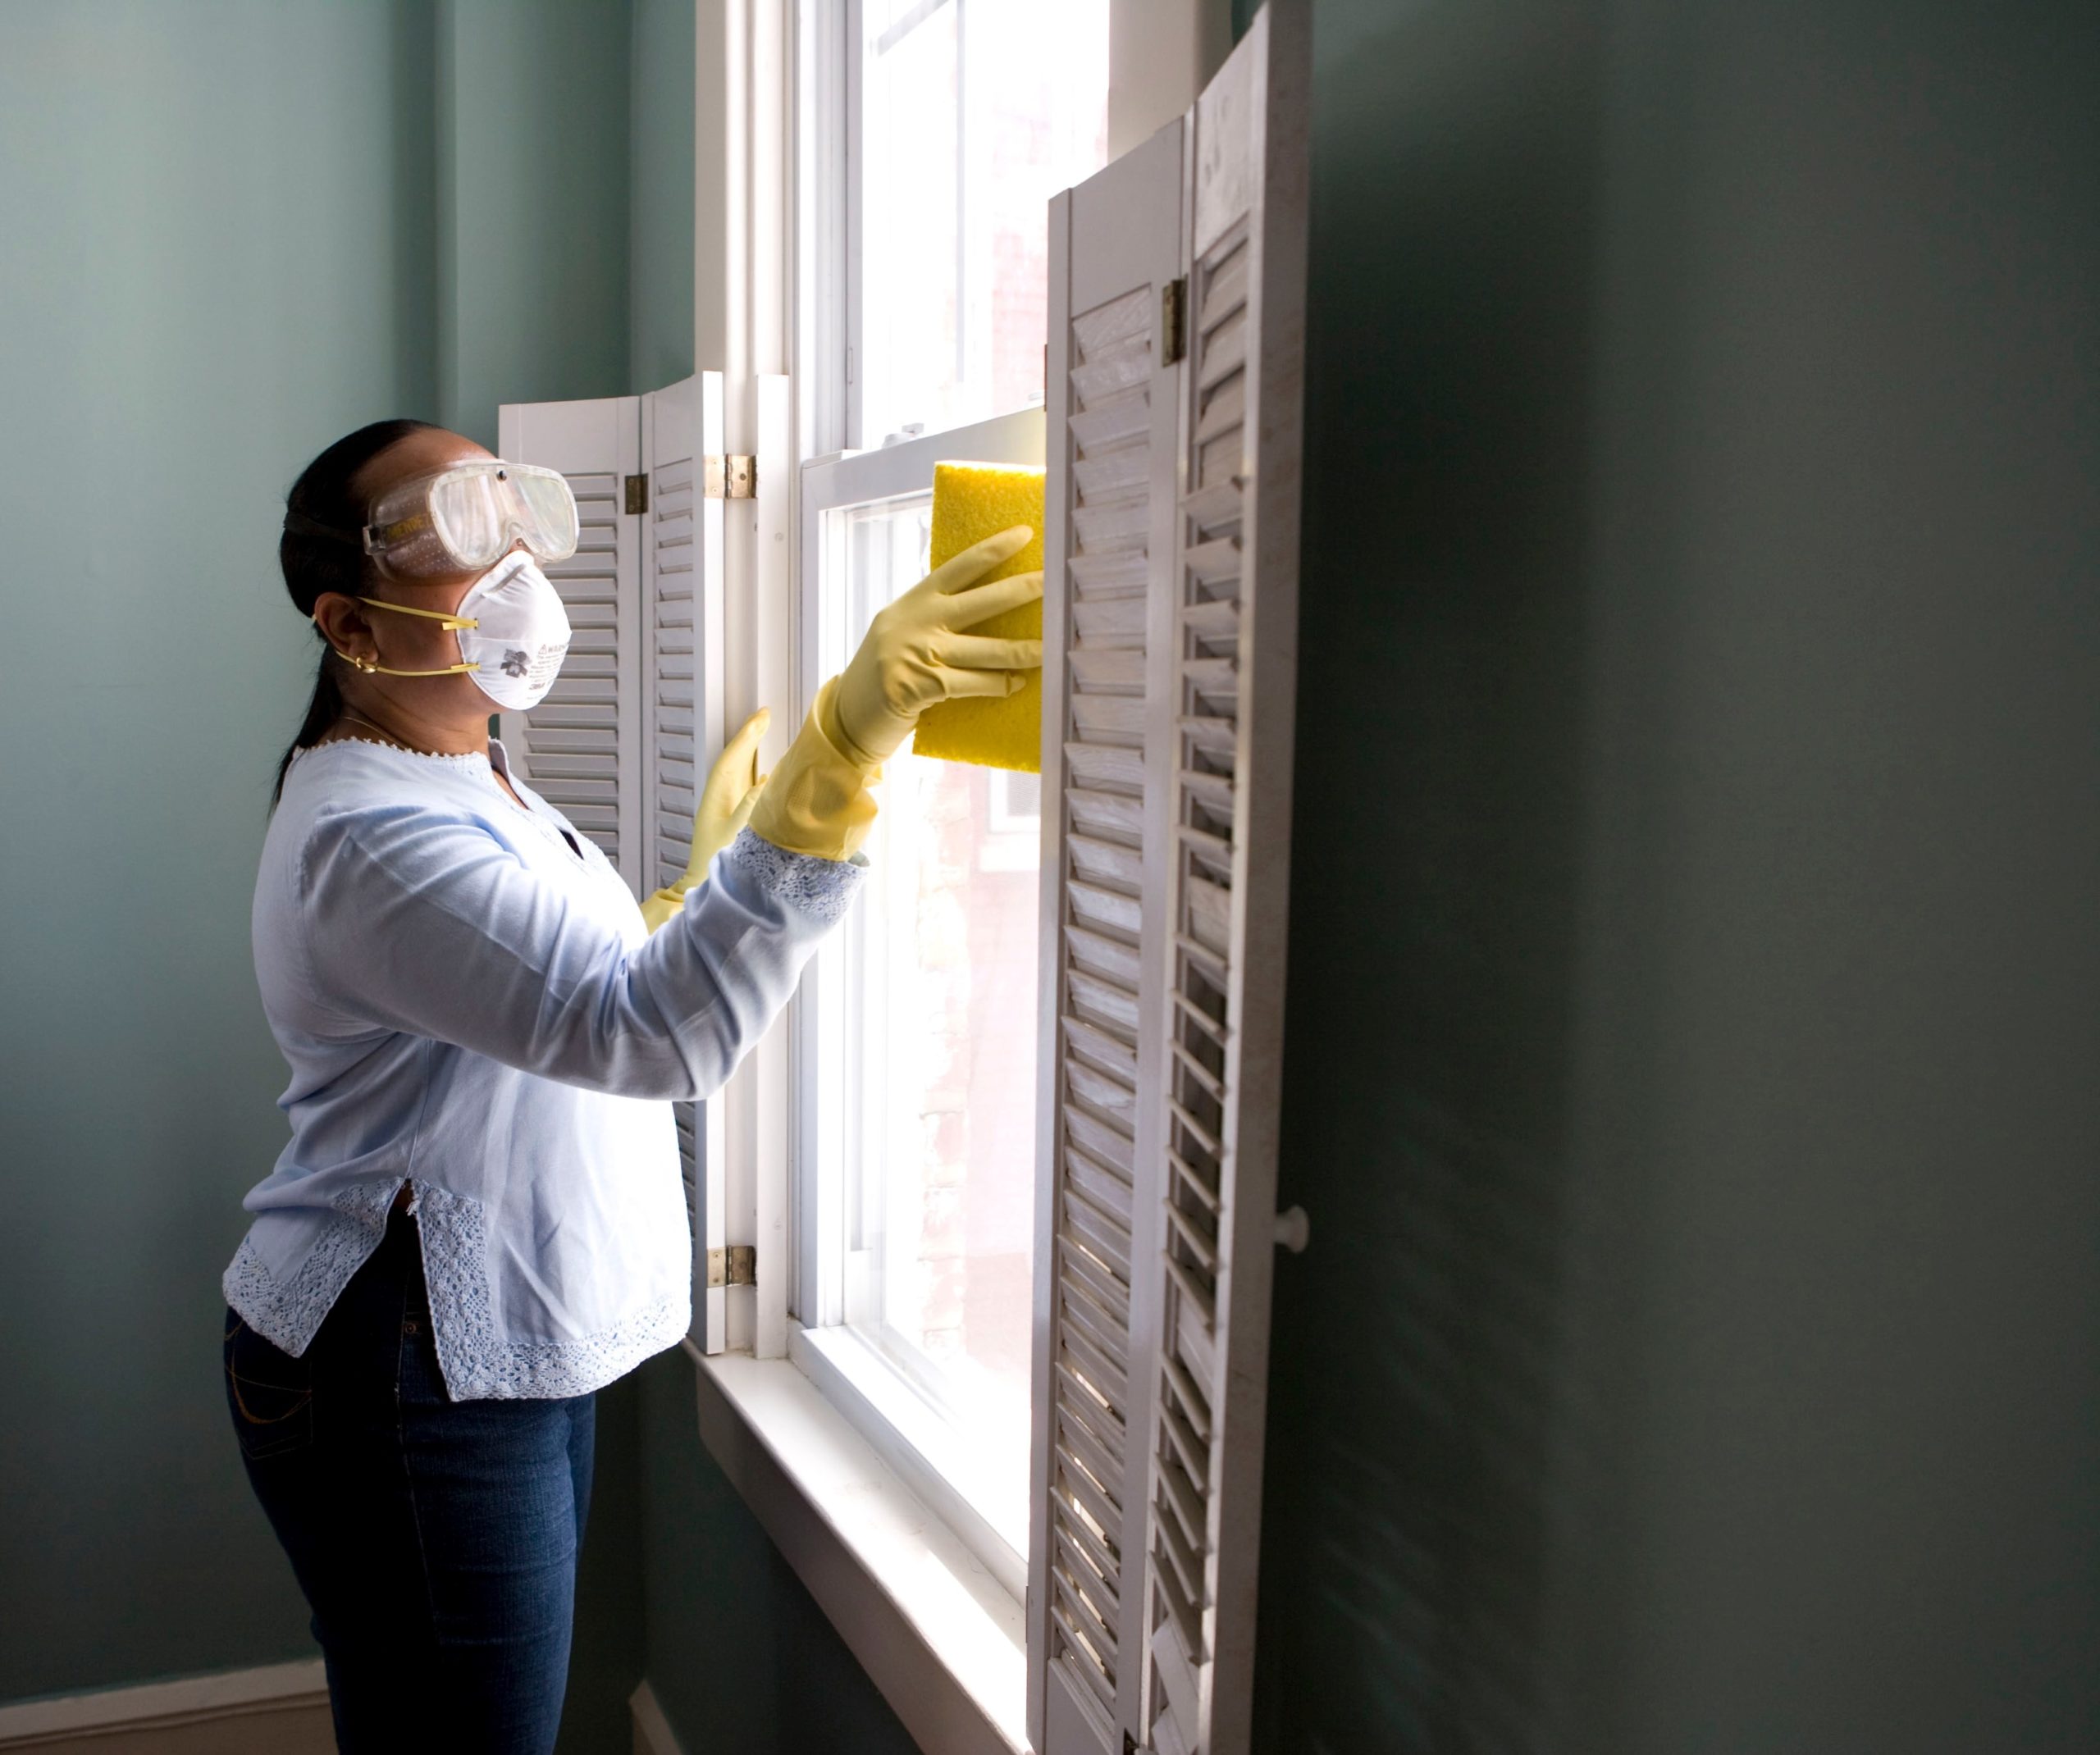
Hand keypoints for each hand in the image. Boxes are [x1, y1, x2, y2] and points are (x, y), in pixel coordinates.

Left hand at [639, 708, 770, 931]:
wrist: (706, 886)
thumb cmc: (718, 864)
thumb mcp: (736, 836)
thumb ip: (750, 809)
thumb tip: (765, 782)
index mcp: (717, 798)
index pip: (733, 759)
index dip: (748, 736)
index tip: (762, 717)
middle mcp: (720, 797)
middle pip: (736, 760)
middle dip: (749, 737)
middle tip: (765, 715)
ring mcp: (727, 807)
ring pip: (740, 772)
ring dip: (753, 752)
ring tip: (765, 731)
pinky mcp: (735, 819)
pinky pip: (747, 788)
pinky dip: (758, 775)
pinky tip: (767, 772)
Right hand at [824, 526, 1044, 767]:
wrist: (847, 718)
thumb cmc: (885, 676)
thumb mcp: (903, 634)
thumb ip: (935, 619)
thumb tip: (990, 609)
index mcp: (913, 601)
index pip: (960, 567)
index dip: (993, 549)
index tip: (1025, 534)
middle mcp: (915, 621)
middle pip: (982, 600)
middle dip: (1023, 589)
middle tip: (1056, 582)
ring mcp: (917, 652)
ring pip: (987, 649)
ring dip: (1025, 651)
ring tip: (1052, 648)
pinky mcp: (921, 686)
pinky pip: (975, 683)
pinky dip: (999, 684)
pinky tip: (1017, 684)